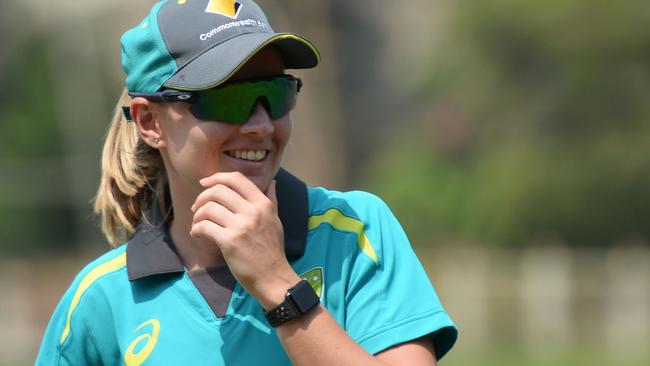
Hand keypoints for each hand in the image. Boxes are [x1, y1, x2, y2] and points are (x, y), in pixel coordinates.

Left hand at [190, 172, 300, 307]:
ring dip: (197, 215)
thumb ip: (272, 199)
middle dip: (202, 197)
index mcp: (263, 204)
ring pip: (209, 208)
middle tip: (197, 208)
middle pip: (219, 191)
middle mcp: (253, 211)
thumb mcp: (276, 220)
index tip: (205, 183)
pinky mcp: (230, 242)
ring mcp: (241, 226)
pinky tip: (198, 234)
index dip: (217, 177)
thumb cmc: (272, 250)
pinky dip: (196, 229)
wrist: (273, 278)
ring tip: (198, 223)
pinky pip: (204, 227)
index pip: (236, 179)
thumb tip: (272, 182)